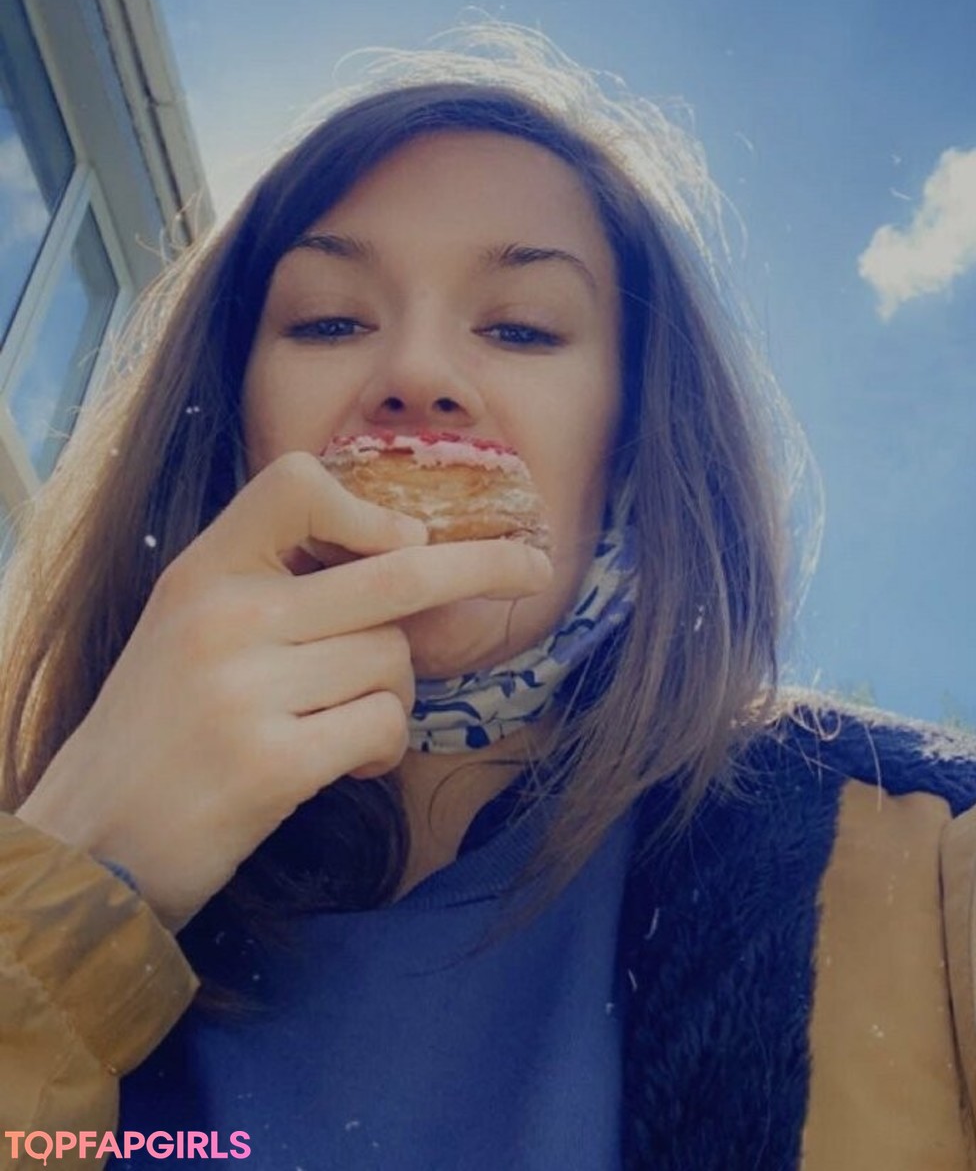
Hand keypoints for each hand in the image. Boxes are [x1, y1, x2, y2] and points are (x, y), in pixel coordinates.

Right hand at [15, 452, 551, 930]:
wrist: (88, 843)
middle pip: (395, 572)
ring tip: (339, 723)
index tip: (407, 539)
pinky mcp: (271, 765)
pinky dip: (384, 746)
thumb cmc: (158, 729)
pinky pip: (385, 726)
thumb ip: (276, 583)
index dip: (368, 508)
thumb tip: (409, 554)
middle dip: (482, 566)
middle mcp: (225, 616)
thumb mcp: (190, 625)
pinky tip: (347, 763)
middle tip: (533, 563)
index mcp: (203, 571)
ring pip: (395, 660)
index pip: (297, 486)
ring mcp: (246, 690)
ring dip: (394, 694)